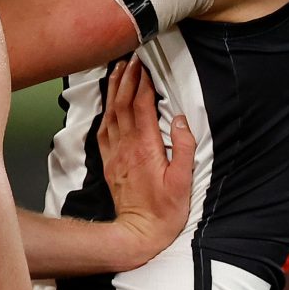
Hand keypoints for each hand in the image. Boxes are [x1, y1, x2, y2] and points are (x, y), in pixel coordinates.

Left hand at [98, 60, 194, 266]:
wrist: (138, 231)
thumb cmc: (166, 209)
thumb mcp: (183, 179)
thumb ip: (184, 147)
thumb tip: (180, 119)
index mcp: (146, 147)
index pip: (140, 106)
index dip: (141, 84)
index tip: (144, 65)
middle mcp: (126, 146)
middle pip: (122, 105)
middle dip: (126, 79)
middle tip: (130, 58)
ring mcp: (114, 153)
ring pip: (110, 114)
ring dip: (113, 90)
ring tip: (117, 70)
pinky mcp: (109, 162)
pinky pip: (104, 130)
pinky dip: (106, 111)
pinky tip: (108, 102)